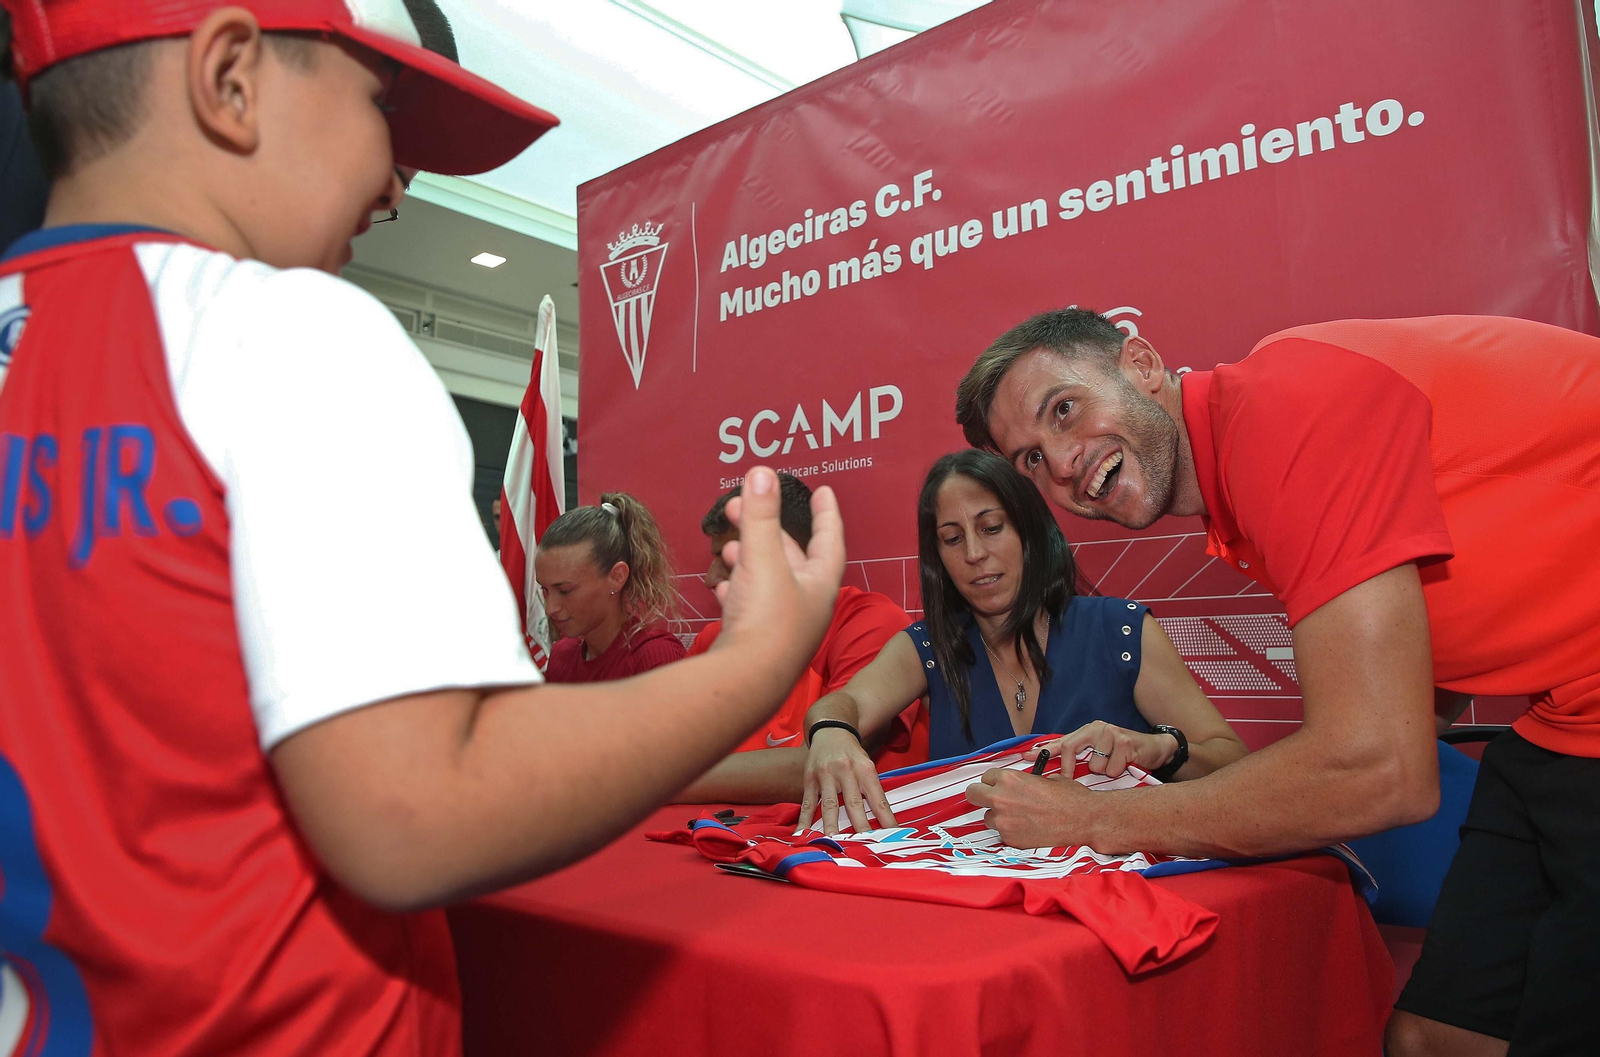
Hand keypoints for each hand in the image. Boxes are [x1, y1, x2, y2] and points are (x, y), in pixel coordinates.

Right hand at [714, 467, 845, 681]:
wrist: (745, 683)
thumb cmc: (765, 622)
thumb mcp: (763, 558)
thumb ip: (761, 515)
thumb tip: (762, 473)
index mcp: (819, 584)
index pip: (829, 540)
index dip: (826, 514)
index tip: (824, 491)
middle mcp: (805, 606)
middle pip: (791, 558)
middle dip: (767, 530)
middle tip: (740, 505)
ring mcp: (781, 628)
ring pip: (767, 583)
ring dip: (748, 559)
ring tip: (727, 544)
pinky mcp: (757, 644)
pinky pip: (748, 609)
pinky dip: (736, 591)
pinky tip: (722, 585)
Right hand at [796, 728, 896, 834]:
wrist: (831, 729)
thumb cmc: (852, 753)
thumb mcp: (867, 765)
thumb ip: (872, 789)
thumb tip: (883, 819)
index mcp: (865, 769)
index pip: (878, 799)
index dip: (886, 818)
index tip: (893, 835)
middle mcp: (846, 771)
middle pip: (854, 803)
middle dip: (860, 825)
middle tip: (865, 844)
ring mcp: (826, 775)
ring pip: (830, 804)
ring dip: (831, 824)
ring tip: (832, 841)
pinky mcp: (809, 779)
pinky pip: (808, 802)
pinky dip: (804, 819)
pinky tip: (802, 833)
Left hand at [965, 767, 1097, 849]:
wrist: (1083, 821)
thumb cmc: (1069, 797)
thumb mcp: (1045, 778)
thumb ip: (1024, 781)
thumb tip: (1018, 785)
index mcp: (1009, 779)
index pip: (986, 777)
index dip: (995, 782)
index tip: (1000, 786)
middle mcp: (1000, 799)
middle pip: (972, 794)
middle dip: (981, 795)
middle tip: (993, 799)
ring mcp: (1004, 822)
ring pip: (987, 817)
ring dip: (998, 816)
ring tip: (1019, 817)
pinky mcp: (1010, 840)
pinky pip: (1002, 834)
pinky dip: (1011, 832)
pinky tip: (1027, 829)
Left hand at [1045, 721, 1174, 778]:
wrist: (1153, 749)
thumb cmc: (1121, 753)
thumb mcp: (1097, 752)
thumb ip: (1076, 756)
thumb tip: (1049, 770)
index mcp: (1087, 730)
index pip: (1061, 741)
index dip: (1044, 750)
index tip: (1026, 758)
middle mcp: (1096, 728)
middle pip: (1072, 749)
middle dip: (1070, 768)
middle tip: (1071, 780)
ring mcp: (1111, 733)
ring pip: (1094, 765)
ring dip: (1103, 772)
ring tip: (1112, 767)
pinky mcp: (1125, 741)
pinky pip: (1112, 768)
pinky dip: (1117, 772)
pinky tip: (1124, 766)